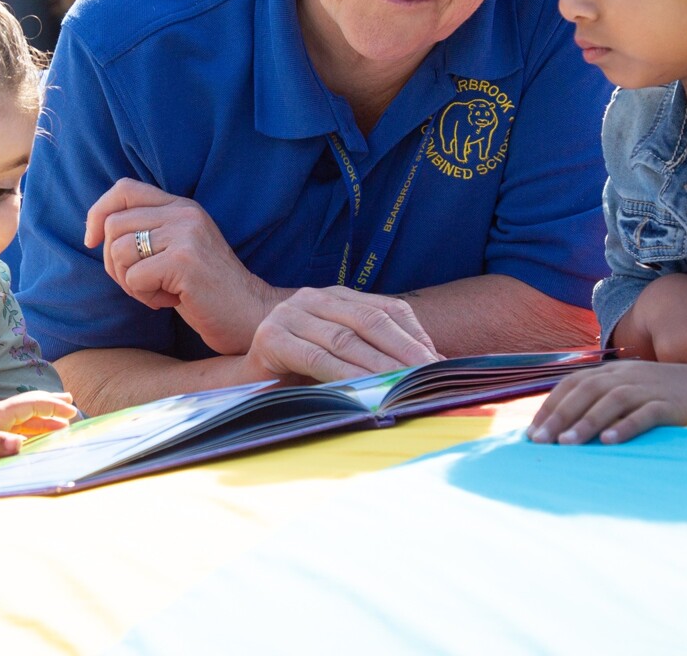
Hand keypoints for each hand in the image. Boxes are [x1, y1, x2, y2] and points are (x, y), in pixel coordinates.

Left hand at [0, 392, 78, 459]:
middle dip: (49, 408)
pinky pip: (6, 430)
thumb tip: (21, 445)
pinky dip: (22, 432)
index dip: (51, 406)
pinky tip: (21, 440)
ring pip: (18, 420)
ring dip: (38, 421)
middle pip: (27, 409)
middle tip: (71, 408)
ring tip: (56, 426)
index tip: (71, 409)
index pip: (30, 405)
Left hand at [87, 178, 281, 353]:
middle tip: (140, 283)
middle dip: (113, 263)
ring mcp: (185, 235)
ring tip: (159, 292)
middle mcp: (184, 213)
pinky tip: (169, 301)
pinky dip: (144, 297)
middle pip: (114, 225)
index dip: (98, 212)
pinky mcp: (184, 261)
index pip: (124, 189)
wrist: (249, 315)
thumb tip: (97, 230)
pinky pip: (134, 278)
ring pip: (119, 252)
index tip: (91, 241)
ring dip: (130, 283)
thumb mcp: (178, 249)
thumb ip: (149, 231)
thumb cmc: (207, 291)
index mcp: (181, 206)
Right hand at [241, 286, 440, 383]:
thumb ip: (380, 354)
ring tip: (404, 385)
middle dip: (405, 350)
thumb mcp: (345, 358)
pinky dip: (346, 374)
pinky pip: (318, 357)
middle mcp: (313, 298)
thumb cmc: (301, 373)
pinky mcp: (272, 338)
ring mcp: (290, 314)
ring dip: (380, 364)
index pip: (387, 308)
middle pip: (371, 321)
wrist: (247, 383)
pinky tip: (366, 390)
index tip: (439, 363)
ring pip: (346, 339)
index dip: (415, 335)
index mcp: (337, 296)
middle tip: (429, 376)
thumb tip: (437, 365)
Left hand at [527, 361, 686, 444]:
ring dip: (586, 423)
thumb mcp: (628, 388)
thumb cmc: (661, 393)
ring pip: (611, 402)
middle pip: (586, 391)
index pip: (573, 383)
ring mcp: (647, 389)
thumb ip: (600, 399)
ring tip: (566, 444)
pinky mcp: (669, 404)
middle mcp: (625, 376)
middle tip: (539, 441)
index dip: (551, 405)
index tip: (532, 430)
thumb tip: (564, 425)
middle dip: (559, 416)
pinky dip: (625, 426)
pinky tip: (610, 442)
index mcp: (612, 371)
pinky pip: (644, 414)